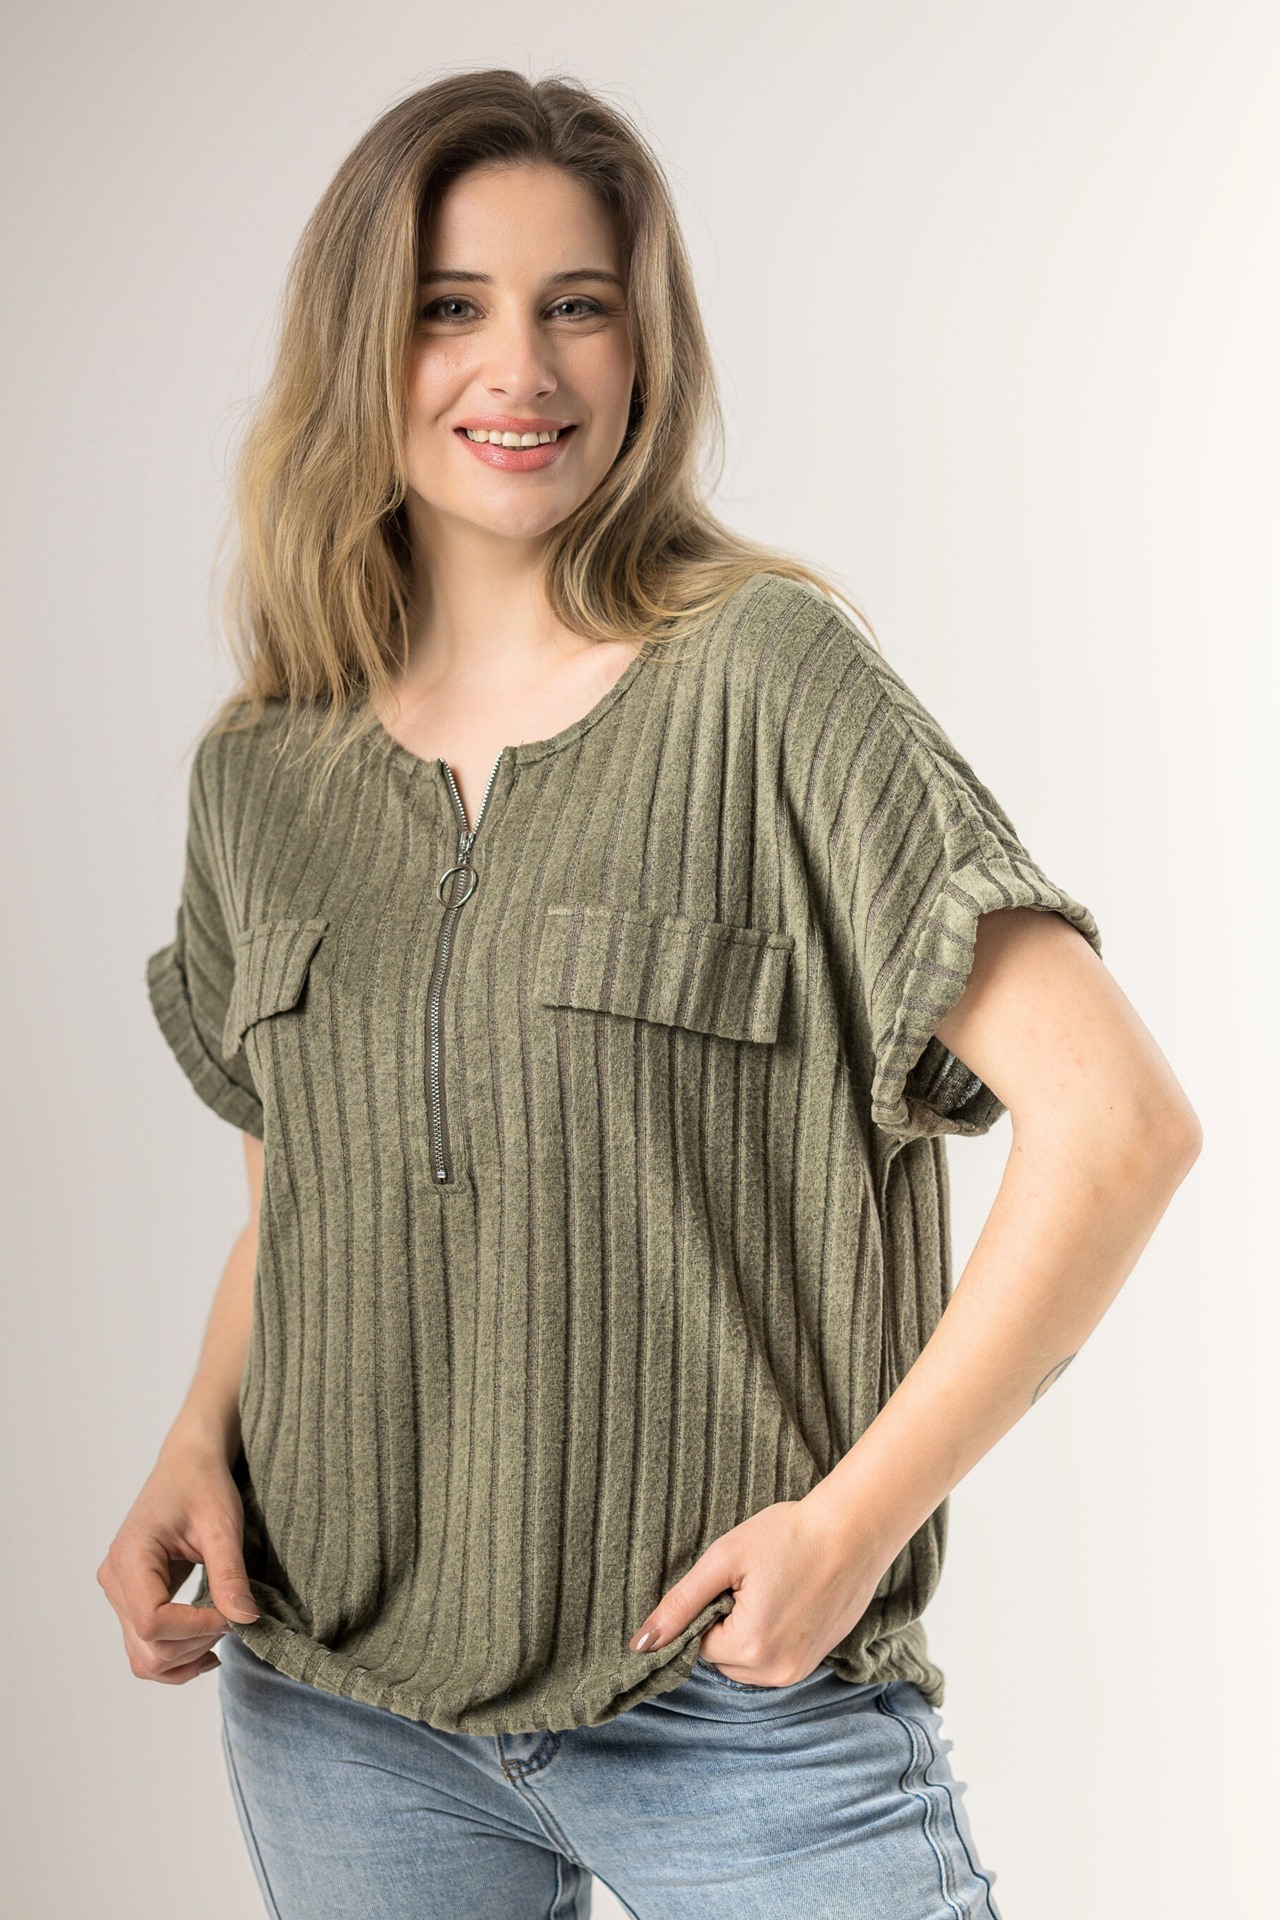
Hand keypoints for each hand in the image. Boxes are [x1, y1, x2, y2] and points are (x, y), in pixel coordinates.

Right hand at [96, 1436, 260, 1685]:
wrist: (188, 1464)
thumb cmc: (203, 1484)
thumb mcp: (222, 1524)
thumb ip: (230, 1573)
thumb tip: (244, 1620)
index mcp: (130, 1556)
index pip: (152, 1621)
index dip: (197, 1628)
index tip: (232, 1612)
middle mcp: (115, 1580)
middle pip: (148, 1647)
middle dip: (196, 1644)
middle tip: (233, 1618)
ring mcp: (119, 1593)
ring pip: (144, 1658)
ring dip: (186, 1657)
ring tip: (222, 1629)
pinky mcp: (132, 1600)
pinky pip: (146, 1648)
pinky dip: (176, 1657)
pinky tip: (208, 1646)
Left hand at [628, 1495, 888, 1685]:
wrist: (854, 1531)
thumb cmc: (789, 1535)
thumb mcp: (724, 1559)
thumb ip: (679, 1605)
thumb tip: (639, 1645)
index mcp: (749, 1648)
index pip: (699, 1644)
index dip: (711, 1606)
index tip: (736, 1579)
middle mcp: (776, 1673)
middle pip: (723, 1657)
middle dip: (728, 1623)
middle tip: (755, 1582)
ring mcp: (799, 1671)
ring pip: (747, 1662)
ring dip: (749, 1632)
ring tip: (774, 1589)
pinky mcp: (815, 1662)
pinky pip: (773, 1660)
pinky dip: (772, 1635)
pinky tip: (789, 1600)